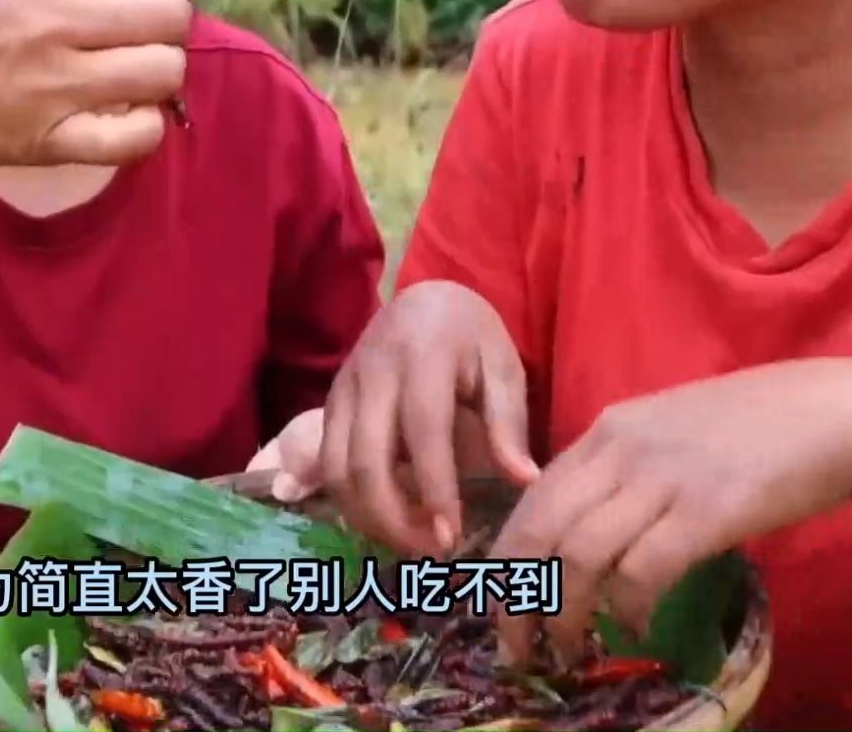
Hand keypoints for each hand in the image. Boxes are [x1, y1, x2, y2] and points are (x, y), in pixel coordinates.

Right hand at [0, 0, 198, 171]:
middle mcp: (56, 18)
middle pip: (170, 19)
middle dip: (171, 28)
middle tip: (147, 39)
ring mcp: (56, 82)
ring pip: (164, 72)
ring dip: (162, 74)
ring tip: (136, 75)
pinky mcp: (53, 138)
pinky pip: (138, 136)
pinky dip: (147, 126)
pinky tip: (128, 115)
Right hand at [314, 280, 540, 557]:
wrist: (422, 300)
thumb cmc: (470, 336)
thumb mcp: (502, 366)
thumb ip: (509, 423)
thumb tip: (523, 481)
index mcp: (422, 357)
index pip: (422, 431)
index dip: (434, 488)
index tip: (451, 535)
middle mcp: (372, 373)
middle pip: (366, 460)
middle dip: (393, 518)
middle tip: (431, 552)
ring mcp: (343, 390)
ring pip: (336, 469)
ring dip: (367, 517)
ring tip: (408, 544)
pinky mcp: (329, 405)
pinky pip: (328, 464)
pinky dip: (352, 502)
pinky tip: (385, 522)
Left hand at [489, 357, 851, 666]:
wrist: (834, 412)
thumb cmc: (755, 426)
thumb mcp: (667, 432)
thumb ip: (622, 470)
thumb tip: (583, 529)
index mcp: (606, 431)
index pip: (532, 498)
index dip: (507, 558)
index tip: (501, 603)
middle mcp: (621, 449)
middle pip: (539, 529)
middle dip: (517, 597)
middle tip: (516, 645)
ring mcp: (662, 478)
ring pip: (581, 555)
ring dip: (568, 614)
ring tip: (572, 649)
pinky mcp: (706, 510)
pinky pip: (643, 570)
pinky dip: (629, 608)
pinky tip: (637, 628)